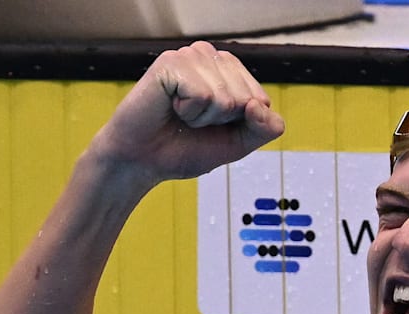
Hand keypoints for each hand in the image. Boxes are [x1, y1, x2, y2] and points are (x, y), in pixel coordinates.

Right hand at [90, 41, 284, 186]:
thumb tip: (261, 107)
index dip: (238, 124)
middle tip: (192, 121)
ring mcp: (190, 56)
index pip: (261, 99)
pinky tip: (171, 106)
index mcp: (229, 70)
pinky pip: (204, 95)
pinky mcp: (171, 62)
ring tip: (181, 114)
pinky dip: (189, 112)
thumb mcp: (237, 143)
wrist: (144, 161)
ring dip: (204, 117)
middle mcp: (210, 56)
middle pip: (246, 97)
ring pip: (226, 96)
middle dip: (221, 121)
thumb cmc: (186, 148)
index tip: (211, 126)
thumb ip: (264, 129)